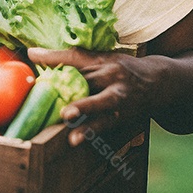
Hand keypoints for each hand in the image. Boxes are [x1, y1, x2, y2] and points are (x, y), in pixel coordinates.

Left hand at [26, 46, 158, 145]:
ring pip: (101, 105)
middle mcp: (112, 77)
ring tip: (69, 123)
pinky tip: (75, 140)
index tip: (32, 55)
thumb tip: (32, 53)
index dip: (54, 58)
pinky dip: (91, 132)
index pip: (76, 57)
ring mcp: (119, 98)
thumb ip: (68, 58)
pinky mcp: (122, 116)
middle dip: (71, 89)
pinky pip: (105, 124)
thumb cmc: (122, 69)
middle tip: (60, 104)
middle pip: (88, 81)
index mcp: (103, 61)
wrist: (160, 83)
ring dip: (85, 115)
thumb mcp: (101, 58)